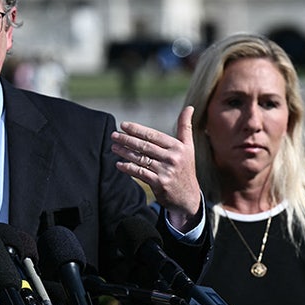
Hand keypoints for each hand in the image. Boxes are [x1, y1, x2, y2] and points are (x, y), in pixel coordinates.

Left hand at [112, 106, 202, 231]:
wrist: (188, 197)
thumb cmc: (185, 168)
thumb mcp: (188, 147)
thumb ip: (185, 127)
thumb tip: (189, 107)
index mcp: (178, 147)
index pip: (153, 135)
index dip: (137, 129)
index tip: (123, 125)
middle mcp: (173, 158)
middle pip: (145, 146)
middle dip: (127, 139)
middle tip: (114, 135)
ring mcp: (166, 171)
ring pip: (140, 159)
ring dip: (125, 152)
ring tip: (114, 147)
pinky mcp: (160, 183)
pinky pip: (140, 173)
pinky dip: (128, 168)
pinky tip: (118, 164)